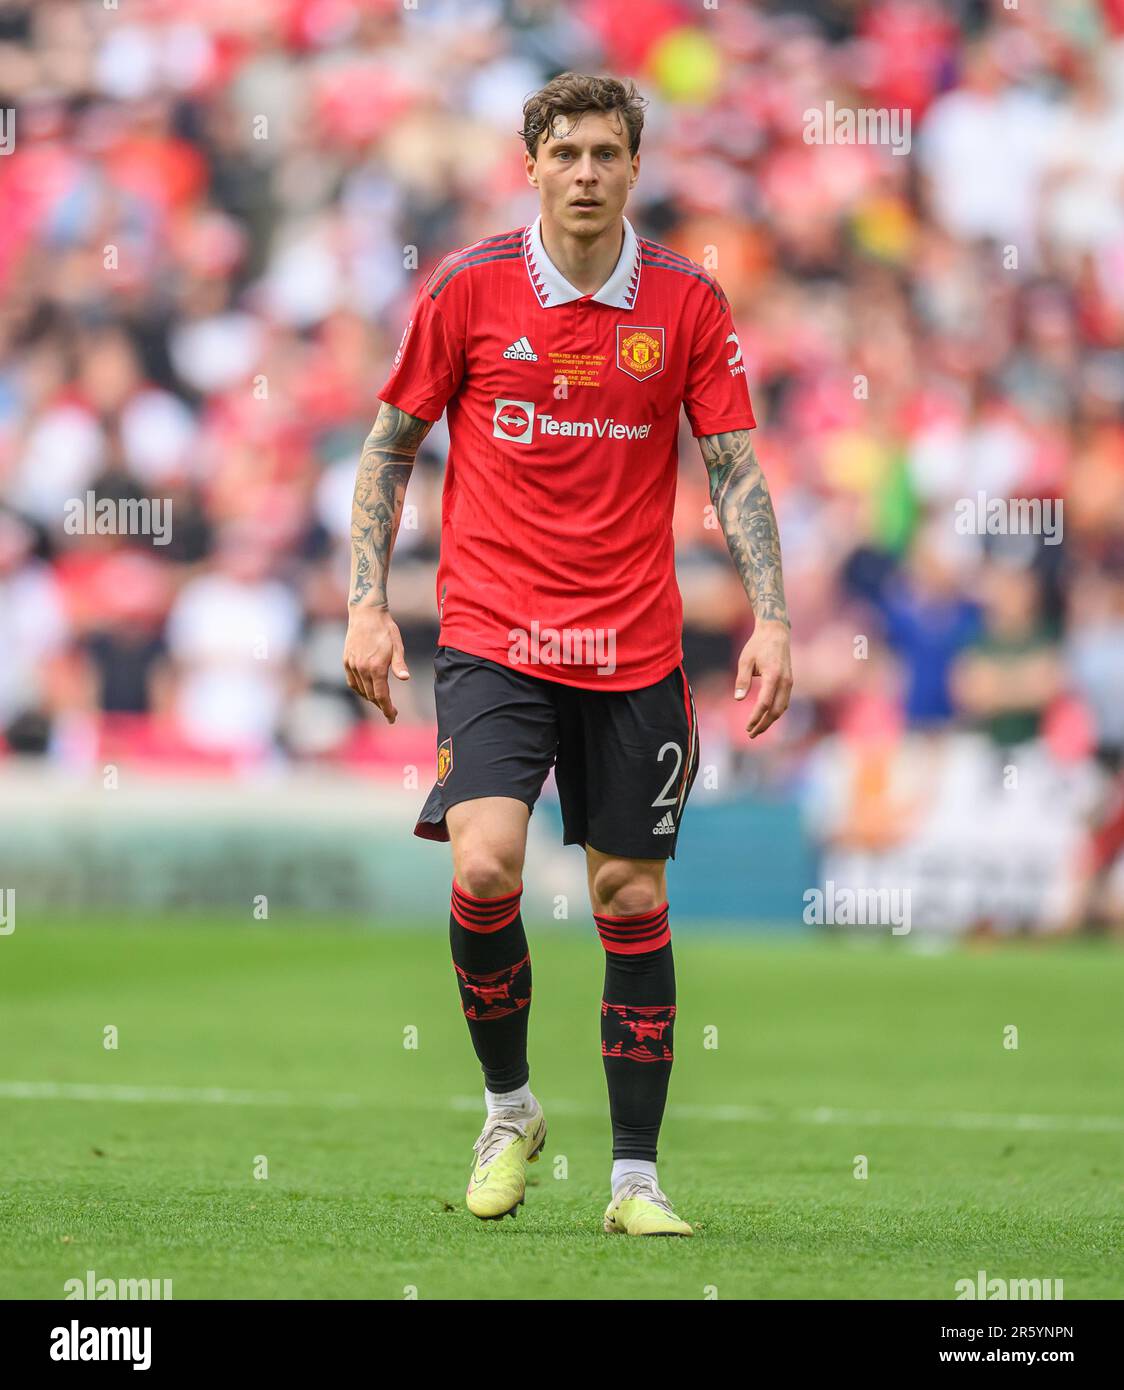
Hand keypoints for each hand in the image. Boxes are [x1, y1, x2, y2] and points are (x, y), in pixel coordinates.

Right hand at [343, 607, 409, 723]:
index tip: (393, 718)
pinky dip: (359, 689)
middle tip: (391, 711)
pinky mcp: (346, 660)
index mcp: (376, 667)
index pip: (382, 696)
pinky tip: (366, 690)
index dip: (387, 709)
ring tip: (381, 701)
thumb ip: (399, 664)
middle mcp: (362, 669)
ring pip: (361, 690)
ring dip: (371, 698)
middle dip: (382, 706)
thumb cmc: (386, 629)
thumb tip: (405, 678)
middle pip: (372, 696)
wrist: (366, 614)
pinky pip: (352, 681)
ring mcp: (352, 665)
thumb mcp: (397, 646)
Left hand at [734, 619, 792, 738]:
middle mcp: (785, 681)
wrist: (775, 632)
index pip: (765, 703)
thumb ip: (742, 679)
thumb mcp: (745, 660)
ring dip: (771, 720)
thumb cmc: (757, 645)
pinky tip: (765, 717)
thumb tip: (738, 699)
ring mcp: (789, 682)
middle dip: (764, 724)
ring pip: (782, 708)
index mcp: (773, 675)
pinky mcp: (789, 682)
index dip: (756, 717)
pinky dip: (776, 712)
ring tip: (757, 729)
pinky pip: (784, 702)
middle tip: (751, 734)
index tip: (747, 727)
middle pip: (777, 710)